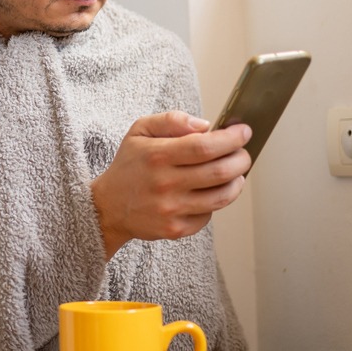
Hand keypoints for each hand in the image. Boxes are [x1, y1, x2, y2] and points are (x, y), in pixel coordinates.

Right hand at [91, 111, 251, 258]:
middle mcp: (164, 184)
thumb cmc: (129, 165)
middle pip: (220, 171)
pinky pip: (209, 216)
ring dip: (237, 182)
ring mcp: (171, 209)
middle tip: (243, 153)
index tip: (243, 132)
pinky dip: (216, 202)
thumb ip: (171, 120)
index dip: (231, 139)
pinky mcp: (175, 229)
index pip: (205, 146)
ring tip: (235, 173)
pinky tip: (209, 192)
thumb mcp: (139, 131)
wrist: (108, 207)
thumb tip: (204, 126)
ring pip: (221, 197)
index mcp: (157, 155)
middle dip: (241, 159)